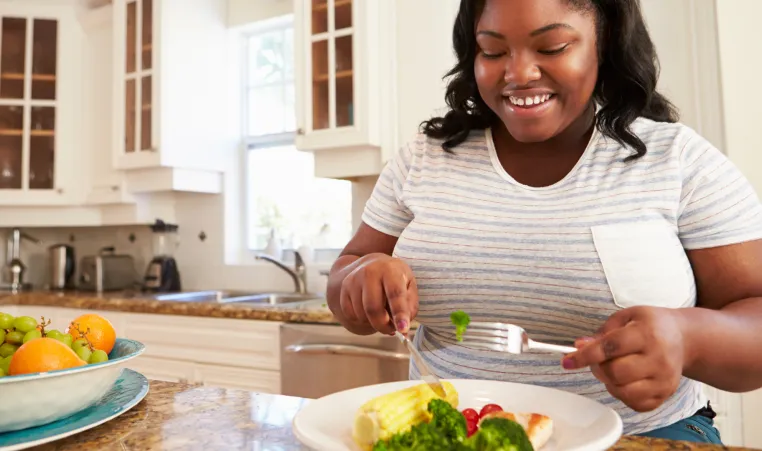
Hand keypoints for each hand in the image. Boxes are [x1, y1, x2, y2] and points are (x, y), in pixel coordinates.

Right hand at [339, 253, 418, 334]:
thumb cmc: (395, 277)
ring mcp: (354, 280)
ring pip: (361, 314)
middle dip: (383, 326)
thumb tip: (403, 329)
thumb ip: (410, 306)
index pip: (395, 294)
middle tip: (391, 330)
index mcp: (390, 270)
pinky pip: (351, 315)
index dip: (399, 313)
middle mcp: (369, 272)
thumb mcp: (409, 285)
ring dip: (373, 323)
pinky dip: (362, 320)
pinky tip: (369, 311)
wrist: (371, 263)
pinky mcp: (344, 289)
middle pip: (373, 308)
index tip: (403, 329)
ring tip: (382, 316)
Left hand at [561, 306, 687, 411]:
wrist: (684, 338)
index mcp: (647, 333)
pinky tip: (626, 380)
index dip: (585, 356)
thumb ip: (601, 333)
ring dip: (608, 382)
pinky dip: (622, 394)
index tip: (567, 361)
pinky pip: (634, 403)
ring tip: (613, 368)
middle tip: (597, 360)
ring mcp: (664, 380)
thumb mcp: (626, 317)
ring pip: (623, 391)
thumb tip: (579, 347)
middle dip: (597, 368)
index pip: (610, 348)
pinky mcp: (665, 395)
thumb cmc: (650, 325)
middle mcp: (659, 358)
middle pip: (615, 373)